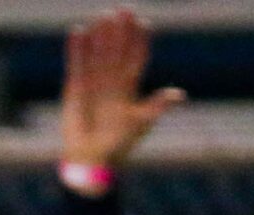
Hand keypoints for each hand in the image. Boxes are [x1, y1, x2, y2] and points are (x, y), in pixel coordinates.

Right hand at [61, 9, 183, 176]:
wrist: (91, 160)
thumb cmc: (119, 146)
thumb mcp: (140, 124)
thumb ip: (156, 106)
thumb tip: (179, 95)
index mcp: (129, 89)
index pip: (136, 59)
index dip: (139, 41)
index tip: (142, 23)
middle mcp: (112, 83)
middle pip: (117, 51)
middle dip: (119, 31)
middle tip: (122, 9)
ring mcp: (93, 85)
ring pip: (98, 54)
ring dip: (99, 36)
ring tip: (101, 16)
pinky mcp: (74, 89)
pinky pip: (76, 64)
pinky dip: (76, 49)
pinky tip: (77, 31)